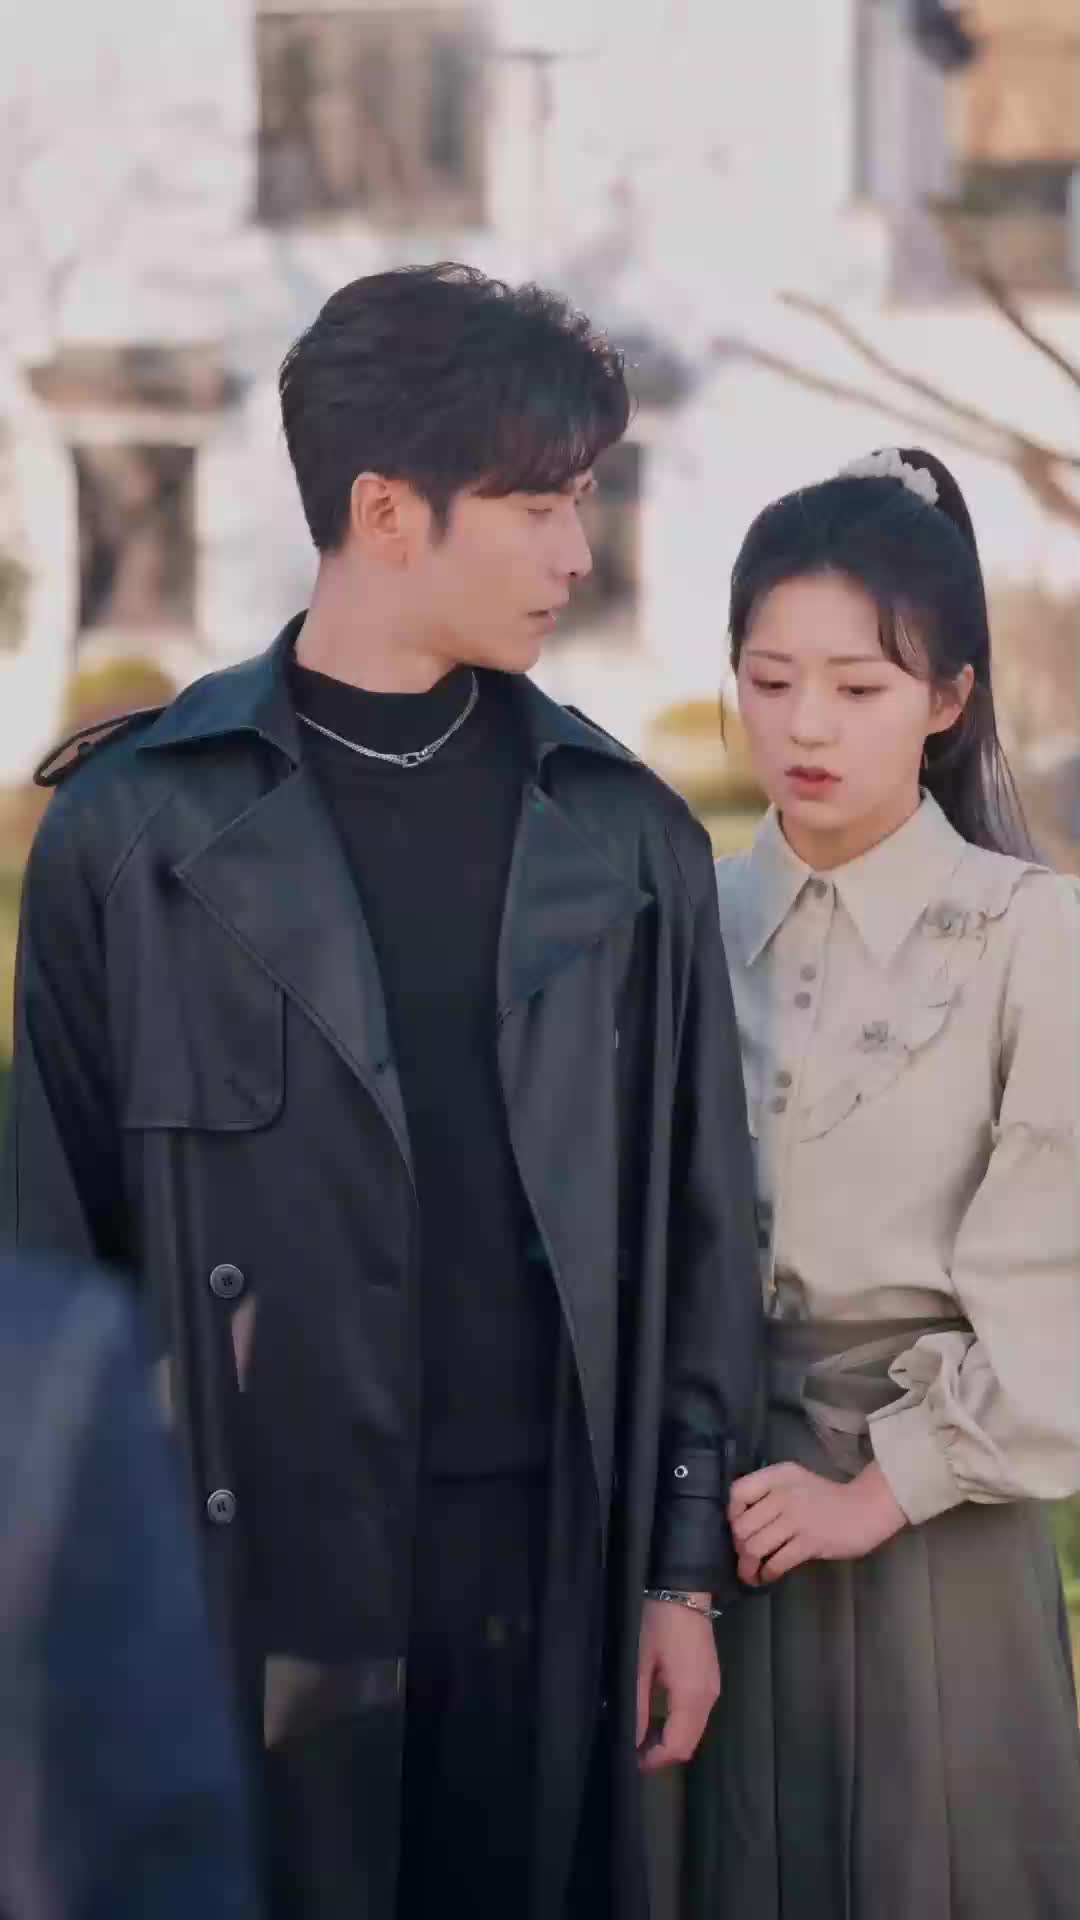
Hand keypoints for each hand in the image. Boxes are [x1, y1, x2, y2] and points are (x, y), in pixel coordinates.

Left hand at [636, 1595, 720, 1772]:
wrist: (684, 1589)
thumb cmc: (657, 1622)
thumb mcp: (639, 1662)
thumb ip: (637, 1705)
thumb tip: (631, 1741)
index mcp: (692, 1695)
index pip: (678, 1747)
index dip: (654, 1761)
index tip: (629, 1762)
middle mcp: (709, 1698)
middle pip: (688, 1744)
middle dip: (662, 1754)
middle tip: (632, 1752)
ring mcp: (713, 1689)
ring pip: (694, 1732)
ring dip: (670, 1740)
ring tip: (640, 1737)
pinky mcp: (710, 1681)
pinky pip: (696, 1716)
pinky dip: (678, 1725)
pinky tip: (657, 1718)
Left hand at [729, 1460, 906, 1585]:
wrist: (867, 1508)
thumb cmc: (828, 1498)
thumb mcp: (796, 1483)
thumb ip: (770, 1493)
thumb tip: (741, 1521)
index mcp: (778, 1476)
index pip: (737, 1492)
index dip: (732, 1515)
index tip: (740, 1529)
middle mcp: (783, 1494)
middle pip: (742, 1526)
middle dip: (739, 1548)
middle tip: (746, 1557)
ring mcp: (797, 1518)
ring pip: (755, 1546)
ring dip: (748, 1566)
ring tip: (752, 1574)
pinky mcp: (810, 1542)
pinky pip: (776, 1562)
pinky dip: (767, 1573)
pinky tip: (768, 1577)